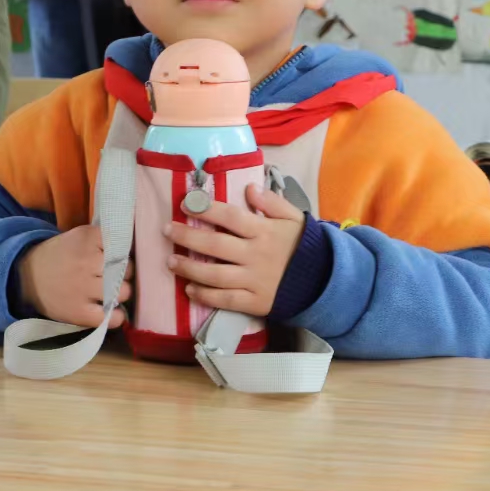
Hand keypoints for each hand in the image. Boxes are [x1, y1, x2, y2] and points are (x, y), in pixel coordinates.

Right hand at [17, 224, 131, 327]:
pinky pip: (111, 317)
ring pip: (123, 292)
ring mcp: (83, 287)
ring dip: (120, 294)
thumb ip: (104, 240)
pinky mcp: (78, 312)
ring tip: (110, 294)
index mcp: (88, 238)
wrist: (26, 276)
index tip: (114, 259)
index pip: (123, 245)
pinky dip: (115, 317)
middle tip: (112, 277)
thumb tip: (133, 252)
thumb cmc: (60, 256)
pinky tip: (109, 312)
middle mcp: (87, 261)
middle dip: (123, 274)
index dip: (123, 254)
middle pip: (126, 270)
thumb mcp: (79, 237)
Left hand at [163, 184, 304, 317]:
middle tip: (166, 231)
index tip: (185, 204)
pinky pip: (226, 300)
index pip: (231, 217)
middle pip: (215, 244)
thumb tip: (249, 188)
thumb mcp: (294, 217)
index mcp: (264, 231)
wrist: (323, 280)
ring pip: (215, 275)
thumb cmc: (303, 245)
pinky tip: (189, 289)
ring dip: (189, 268)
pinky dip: (206, 296)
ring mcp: (254, 280)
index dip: (206, 209)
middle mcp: (255, 255)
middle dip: (187, 237)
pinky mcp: (255, 302)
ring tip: (170, 262)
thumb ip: (272, 202)